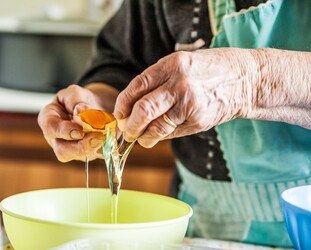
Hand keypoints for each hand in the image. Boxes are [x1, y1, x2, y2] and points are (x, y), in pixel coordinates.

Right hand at [38, 84, 105, 161]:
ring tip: (106, 137)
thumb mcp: (74, 93)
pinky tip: (112, 138)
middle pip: (63, 152)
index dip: (65, 132)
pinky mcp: (88, 153)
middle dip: (80, 148)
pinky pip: (96, 154)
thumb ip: (76, 101)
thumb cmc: (78, 99)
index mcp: (48, 120)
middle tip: (97, 138)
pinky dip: (106, 147)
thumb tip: (82, 112)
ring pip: (81, 156)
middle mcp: (57, 139)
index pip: (51, 129)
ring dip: (95, 148)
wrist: (92, 105)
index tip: (80, 131)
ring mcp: (72, 149)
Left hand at [114, 48, 259, 147]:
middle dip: (130, 125)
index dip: (122, 104)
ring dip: (143, 137)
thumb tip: (131, 107)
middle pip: (143, 110)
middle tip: (127, 131)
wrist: (244, 79)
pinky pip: (171, 134)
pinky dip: (160, 137)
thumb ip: (156, 81)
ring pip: (156, 128)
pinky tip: (157, 136)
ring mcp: (190, 105)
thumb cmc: (207, 70)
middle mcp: (180, 85)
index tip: (119, 114)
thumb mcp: (180, 63)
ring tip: (140, 138)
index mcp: (171, 65)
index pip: (137, 87)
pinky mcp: (198, 121)